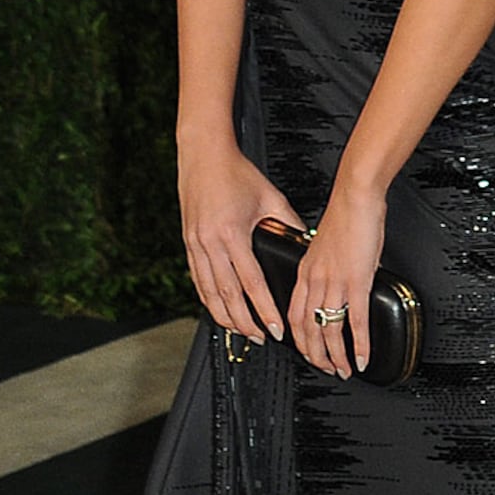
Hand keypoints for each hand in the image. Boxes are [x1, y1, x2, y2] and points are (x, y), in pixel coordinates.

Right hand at [180, 137, 302, 341]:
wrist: (203, 155)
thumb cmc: (237, 173)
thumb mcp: (270, 197)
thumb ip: (289, 224)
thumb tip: (306, 245)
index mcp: (232, 233)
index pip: (252, 282)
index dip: (264, 309)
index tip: (276, 327)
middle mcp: (210, 243)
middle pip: (228, 295)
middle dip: (245, 322)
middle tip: (260, 339)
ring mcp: (196, 244)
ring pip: (209, 292)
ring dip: (225, 317)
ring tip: (241, 332)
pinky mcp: (188, 243)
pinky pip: (198, 280)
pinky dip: (208, 299)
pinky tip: (219, 310)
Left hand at [292, 187, 385, 379]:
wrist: (355, 198)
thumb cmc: (345, 215)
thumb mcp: (326, 244)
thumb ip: (327, 265)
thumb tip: (336, 276)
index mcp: (305, 271)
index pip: (295, 315)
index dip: (299, 339)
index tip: (307, 352)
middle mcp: (315, 281)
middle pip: (308, 329)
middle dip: (315, 355)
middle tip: (325, 369)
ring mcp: (335, 283)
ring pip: (329, 331)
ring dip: (335, 356)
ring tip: (343, 371)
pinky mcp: (356, 282)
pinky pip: (355, 322)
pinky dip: (359, 345)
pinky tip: (363, 357)